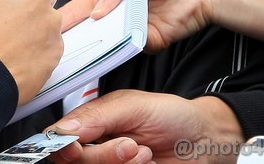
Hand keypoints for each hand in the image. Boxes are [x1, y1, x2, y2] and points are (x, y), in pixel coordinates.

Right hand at [49, 92, 243, 163]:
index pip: (59, 139)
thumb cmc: (171, 116)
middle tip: (130, 145)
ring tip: (145, 153)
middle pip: (74, 162)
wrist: (204, 140)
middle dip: (102, 157)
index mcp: (90, 123)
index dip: (63, 146)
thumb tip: (64, 129)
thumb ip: (96, 115)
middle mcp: (97, 147)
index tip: (77, 147)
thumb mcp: (133, 106)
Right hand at [58, 0, 217, 52]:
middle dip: (75, 36)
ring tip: (77, 48)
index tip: (48, 24)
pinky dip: (123, 45)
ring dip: (95, 44)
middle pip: (91, 29)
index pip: (82, 7)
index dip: (66, 16)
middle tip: (53, 44)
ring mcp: (134, 29)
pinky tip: (113, 41)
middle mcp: (119, 14)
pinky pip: (131, 48)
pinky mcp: (151, 42)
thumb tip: (95, 13)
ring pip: (108, 41)